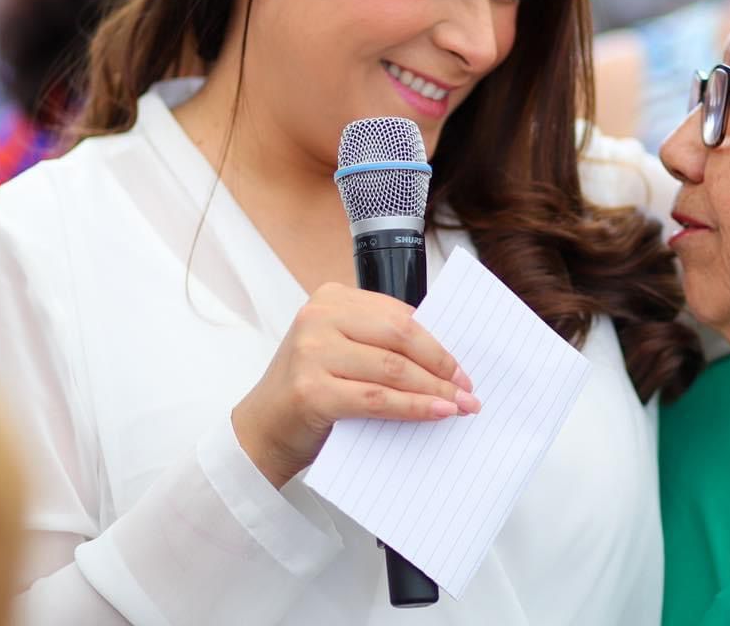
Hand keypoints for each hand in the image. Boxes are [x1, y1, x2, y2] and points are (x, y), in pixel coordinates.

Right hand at [232, 282, 478, 487]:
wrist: (262, 430)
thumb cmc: (312, 389)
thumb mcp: (343, 351)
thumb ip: (381, 343)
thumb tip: (448, 358)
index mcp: (332, 298)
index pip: (400, 314)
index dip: (438, 341)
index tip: (462, 366)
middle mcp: (319, 317)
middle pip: (400, 336)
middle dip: (441, 364)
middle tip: (467, 388)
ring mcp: (311, 352)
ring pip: (393, 369)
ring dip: (433, 389)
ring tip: (459, 405)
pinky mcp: (311, 390)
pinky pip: (378, 398)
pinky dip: (413, 407)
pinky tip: (436, 413)